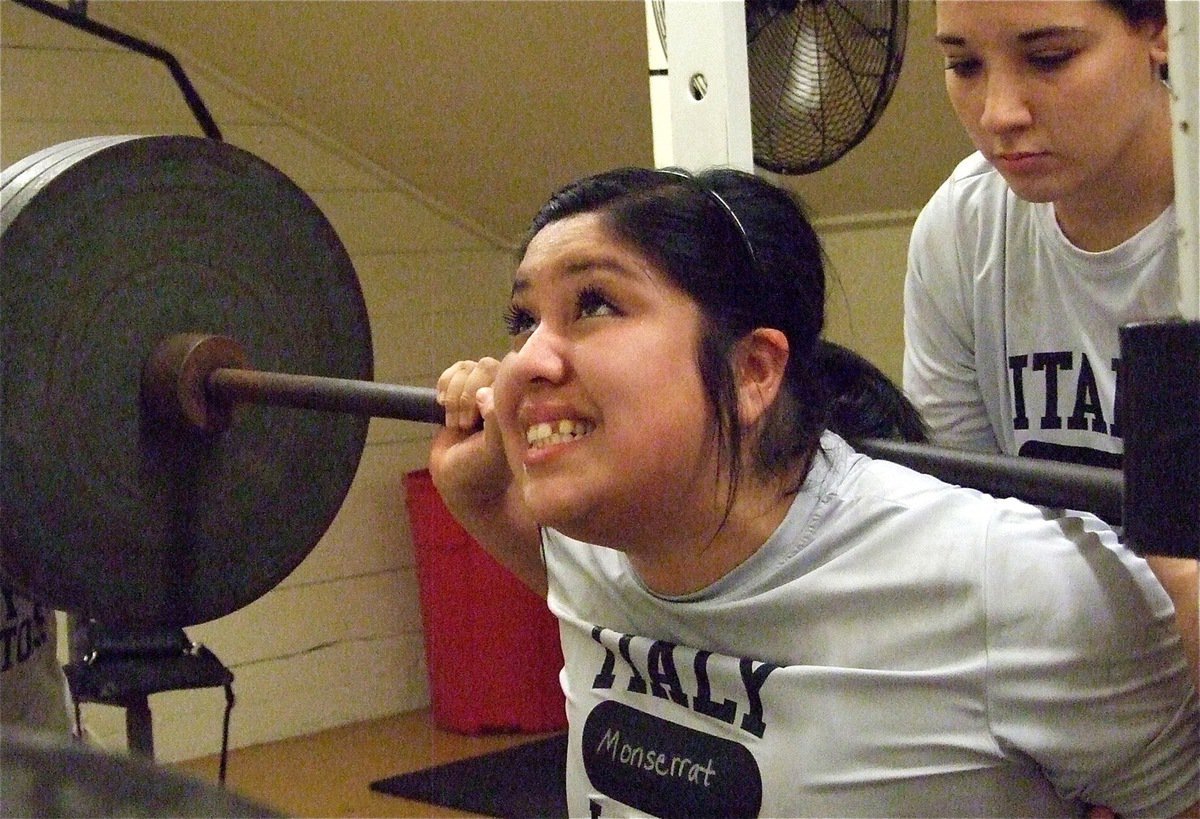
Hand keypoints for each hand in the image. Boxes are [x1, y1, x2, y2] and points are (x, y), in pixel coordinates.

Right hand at [430, 358, 510, 509]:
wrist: (455, 479)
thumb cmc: (482, 467)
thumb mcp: (493, 448)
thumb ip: (495, 420)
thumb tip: (484, 391)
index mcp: (523, 405)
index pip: (512, 374)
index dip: (491, 388)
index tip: (479, 417)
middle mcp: (506, 394)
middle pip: (486, 367)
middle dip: (468, 395)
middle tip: (465, 425)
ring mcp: (484, 389)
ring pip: (468, 368)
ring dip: (455, 395)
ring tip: (456, 423)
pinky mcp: (464, 389)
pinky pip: (455, 370)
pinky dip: (445, 384)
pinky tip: (442, 404)